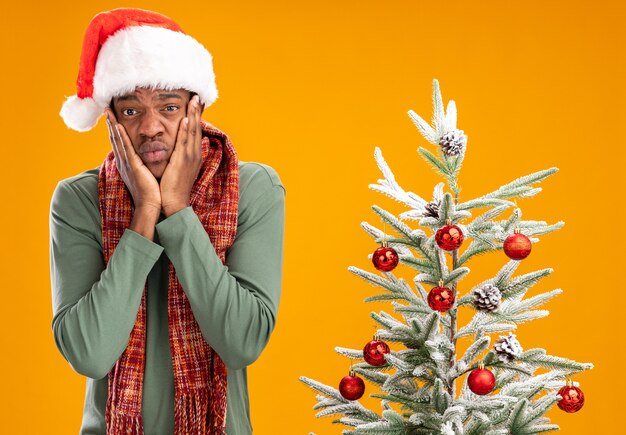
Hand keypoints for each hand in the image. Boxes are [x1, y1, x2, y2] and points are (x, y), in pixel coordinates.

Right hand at [105, 109, 161, 212]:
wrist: (150, 206)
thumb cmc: (150, 193)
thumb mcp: (144, 175)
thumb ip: (143, 166)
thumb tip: (145, 160)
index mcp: (127, 164)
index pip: (120, 143)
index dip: (115, 130)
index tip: (112, 118)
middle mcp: (124, 162)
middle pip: (115, 139)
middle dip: (110, 124)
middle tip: (106, 110)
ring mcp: (126, 163)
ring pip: (118, 140)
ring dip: (112, 126)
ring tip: (108, 112)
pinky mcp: (132, 166)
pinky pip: (126, 148)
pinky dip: (121, 136)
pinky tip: (117, 126)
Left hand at [160, 95, 203, 216]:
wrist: (174, 203)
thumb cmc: (173, 187)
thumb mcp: (178, 168)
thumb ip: (179, 156)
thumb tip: (177, 148)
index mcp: (193, 155)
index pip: (195, 132)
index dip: (196, 117)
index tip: (196, 105)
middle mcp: (194, 154)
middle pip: (197, 128)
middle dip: (197, 112)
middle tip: (197, 97)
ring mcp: (190, 158)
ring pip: (192, 133)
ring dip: (193, 116)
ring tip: (194, 101)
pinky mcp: (182, 162)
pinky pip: (184, 143)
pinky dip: (186, 131)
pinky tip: (186, 120)